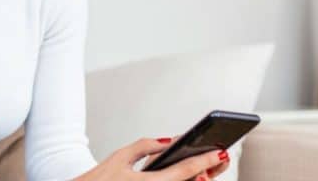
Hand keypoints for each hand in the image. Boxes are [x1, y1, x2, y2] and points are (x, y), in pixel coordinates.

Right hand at [73, 137, 229, 180]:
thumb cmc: (97, 180)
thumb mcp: (119, 156)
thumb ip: (145, 146)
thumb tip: (168, 140)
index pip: (183, 170)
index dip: (204, 160)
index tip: (220, 152)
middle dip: (206, 172)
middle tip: (220, 159)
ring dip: (195, 179)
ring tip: (207, 169)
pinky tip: (190, 176)